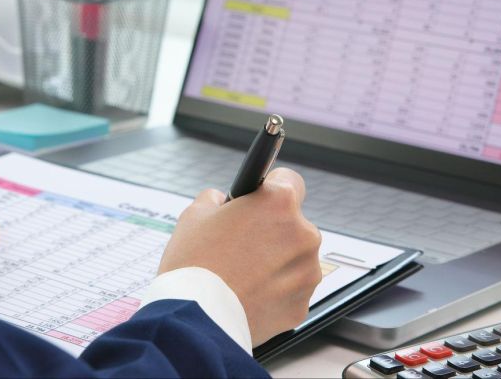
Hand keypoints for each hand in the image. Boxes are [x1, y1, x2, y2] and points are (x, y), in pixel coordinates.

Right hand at [158, 168, 322, 346]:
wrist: (196, 320)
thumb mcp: (194, 214)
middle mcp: (303, 234)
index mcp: (279, 203)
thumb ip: (216, 200)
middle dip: (271, 230)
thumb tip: (222, 203)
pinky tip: (248, 293)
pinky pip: (291, 289)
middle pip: (292, 223)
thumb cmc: (194, 264)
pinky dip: (275, 290)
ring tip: (241, 273)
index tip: (261, 200)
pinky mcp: (302, 304)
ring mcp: (306, 272)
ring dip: (276, 261)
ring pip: (293, 258)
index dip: (271, 189)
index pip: (290, 180)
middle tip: (240, 243)